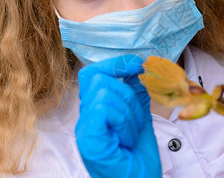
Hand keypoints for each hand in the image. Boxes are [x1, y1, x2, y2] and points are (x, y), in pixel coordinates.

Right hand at [75, 55, 160, 177]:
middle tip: (135, 120)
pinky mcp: (88, 138)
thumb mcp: (139, 118)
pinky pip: (103, 108)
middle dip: (127, 94)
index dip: (114, 65)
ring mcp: (84, 128)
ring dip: (128, 111)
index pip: (93, 73)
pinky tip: (125, 137)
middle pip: (99, 79)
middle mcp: (86, 117)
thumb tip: (139, 68)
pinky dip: (122, 119)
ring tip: (130, 133)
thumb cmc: (138, 158)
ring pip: (104, 92)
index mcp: (96, 111)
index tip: (136, 65)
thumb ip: (135, 94)